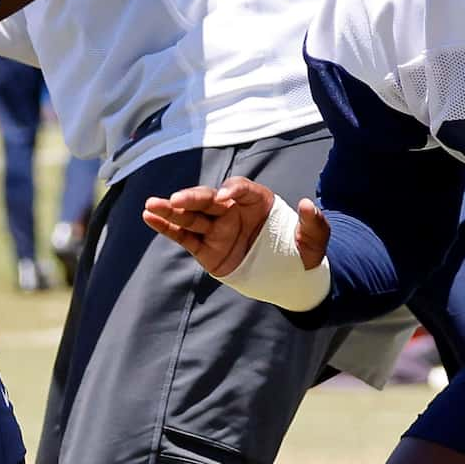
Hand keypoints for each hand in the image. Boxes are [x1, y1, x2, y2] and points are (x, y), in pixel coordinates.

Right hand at [140, 177, 324, 275]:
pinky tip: (149, 217)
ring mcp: (217, 229)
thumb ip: (314, 224)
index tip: (226, 195)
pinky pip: (184, 236)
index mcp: (258, 202)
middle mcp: (233, 211)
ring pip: (191, 217)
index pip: (242, 189)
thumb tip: (308, 204)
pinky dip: (167, 228)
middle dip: (192, 198)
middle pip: (209, 199)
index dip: (233, 189)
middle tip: (174, 200)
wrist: (290, 274)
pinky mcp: (206, 248)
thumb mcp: (315, 241)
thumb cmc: (302, 252)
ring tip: (150, 205)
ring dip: (170, 211)